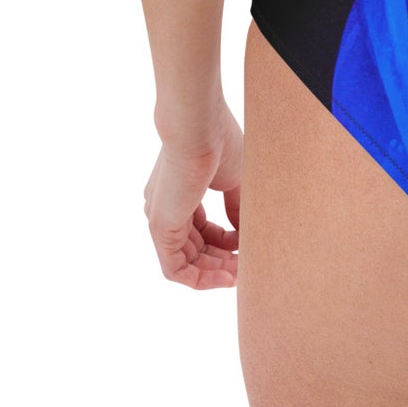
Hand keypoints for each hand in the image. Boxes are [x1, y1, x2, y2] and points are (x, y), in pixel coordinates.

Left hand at [143, 104, 243, 290]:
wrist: (197, 128)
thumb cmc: (218, 142)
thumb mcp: (234, 179)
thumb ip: (237, 208)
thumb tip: (245, 234)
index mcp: (181, 192)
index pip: (202, 229)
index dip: (226, 241)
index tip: (248, 242)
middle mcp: (167, 207)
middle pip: (194, 248)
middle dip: (221, 261)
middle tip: (246, 266)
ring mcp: (160, 218)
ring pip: (185, 261)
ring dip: (213, 273)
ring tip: (239, 276)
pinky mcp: (159, 228)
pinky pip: (175, 268)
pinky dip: (200, 279)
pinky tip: (226, 279)